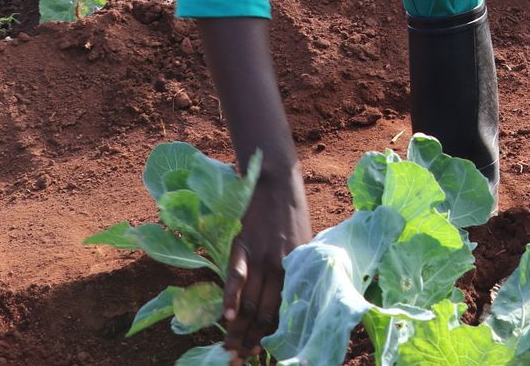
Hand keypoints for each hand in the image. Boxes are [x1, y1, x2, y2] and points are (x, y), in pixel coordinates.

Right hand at [222, 166, 310, 362]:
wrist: (278, 182)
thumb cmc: (292, 213)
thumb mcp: (303, 243)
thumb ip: (294, 270)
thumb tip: (289, 299)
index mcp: (297, 269)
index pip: (283, 311)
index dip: (270, 335)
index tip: (259, 353)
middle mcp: (281, 267)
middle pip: (265, 312)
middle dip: (251, 339)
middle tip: (238, 359)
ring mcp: (262, 257)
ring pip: (250, 301)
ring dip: (238, 328)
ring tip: (229, 347)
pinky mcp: (244, 246)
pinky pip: (237, 277)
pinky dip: (231, 298)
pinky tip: (227, 316)